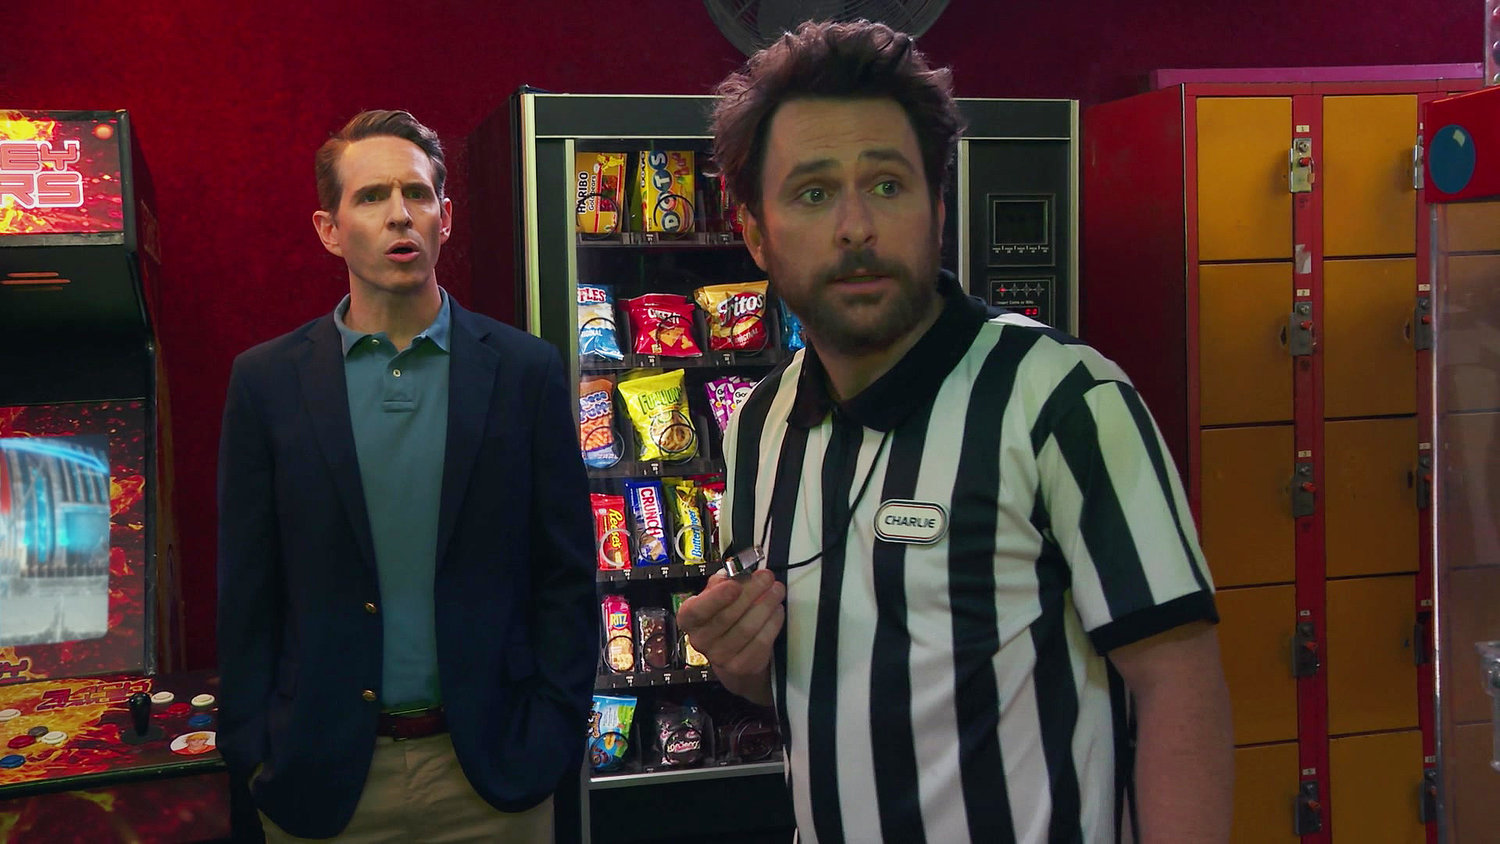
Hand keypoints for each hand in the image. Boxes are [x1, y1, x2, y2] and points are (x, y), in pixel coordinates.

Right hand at [676, 568, 784, 703]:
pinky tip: (776, 610)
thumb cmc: (722, 618)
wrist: (731, 654)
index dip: (716, 597)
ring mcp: (720, 657)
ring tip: (776, 590)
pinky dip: (773, 622)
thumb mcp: (715, 596)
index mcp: (690, 619)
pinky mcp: (741, 665)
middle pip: (727, 616)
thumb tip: (735, 574)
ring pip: (748, 628)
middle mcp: (701, 640)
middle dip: (751, 592)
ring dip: (766, 604)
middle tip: (767, 577)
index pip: (697, 610)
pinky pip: (761, 641)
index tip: (735, 584)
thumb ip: (722, 583)